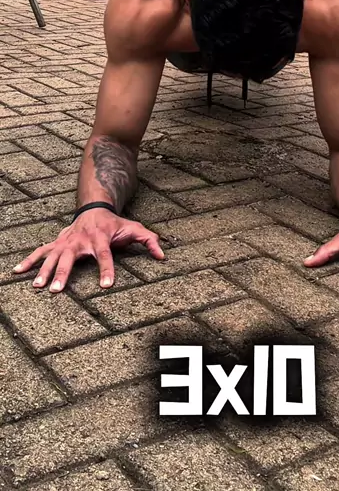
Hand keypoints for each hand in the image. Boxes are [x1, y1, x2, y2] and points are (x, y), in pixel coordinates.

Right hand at [12, 209, 164, 292]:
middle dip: (63, 273)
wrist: (94, 207)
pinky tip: (17, 272)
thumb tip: (162, 255)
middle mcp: (81, 240)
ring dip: (43, 270)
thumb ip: (148, 241)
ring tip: (36, 286)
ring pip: (53, 256)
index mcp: (100, 238)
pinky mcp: (57, 242)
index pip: (105, 256)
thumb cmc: (115, 224)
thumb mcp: (134, 228)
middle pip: (71, 258)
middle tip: (56, 290)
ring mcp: (66, 241)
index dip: (107, 270)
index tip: (106, 286)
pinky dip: (29, 260)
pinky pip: (41, 251)